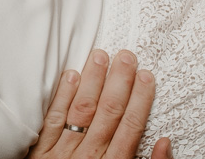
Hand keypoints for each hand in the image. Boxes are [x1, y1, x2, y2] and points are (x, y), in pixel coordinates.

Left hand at [28, 48, 171, 158]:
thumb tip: (165, 142)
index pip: (130, 129)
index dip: (139, 101)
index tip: (146, 76)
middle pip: (107, 114)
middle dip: (118, 82)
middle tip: (127, 55)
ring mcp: (62, 155)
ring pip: (80, 112)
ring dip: (92, 81)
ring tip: (101, 55)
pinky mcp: (39, 155)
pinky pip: (51, 122)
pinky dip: (61, 98)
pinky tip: (70, 75)